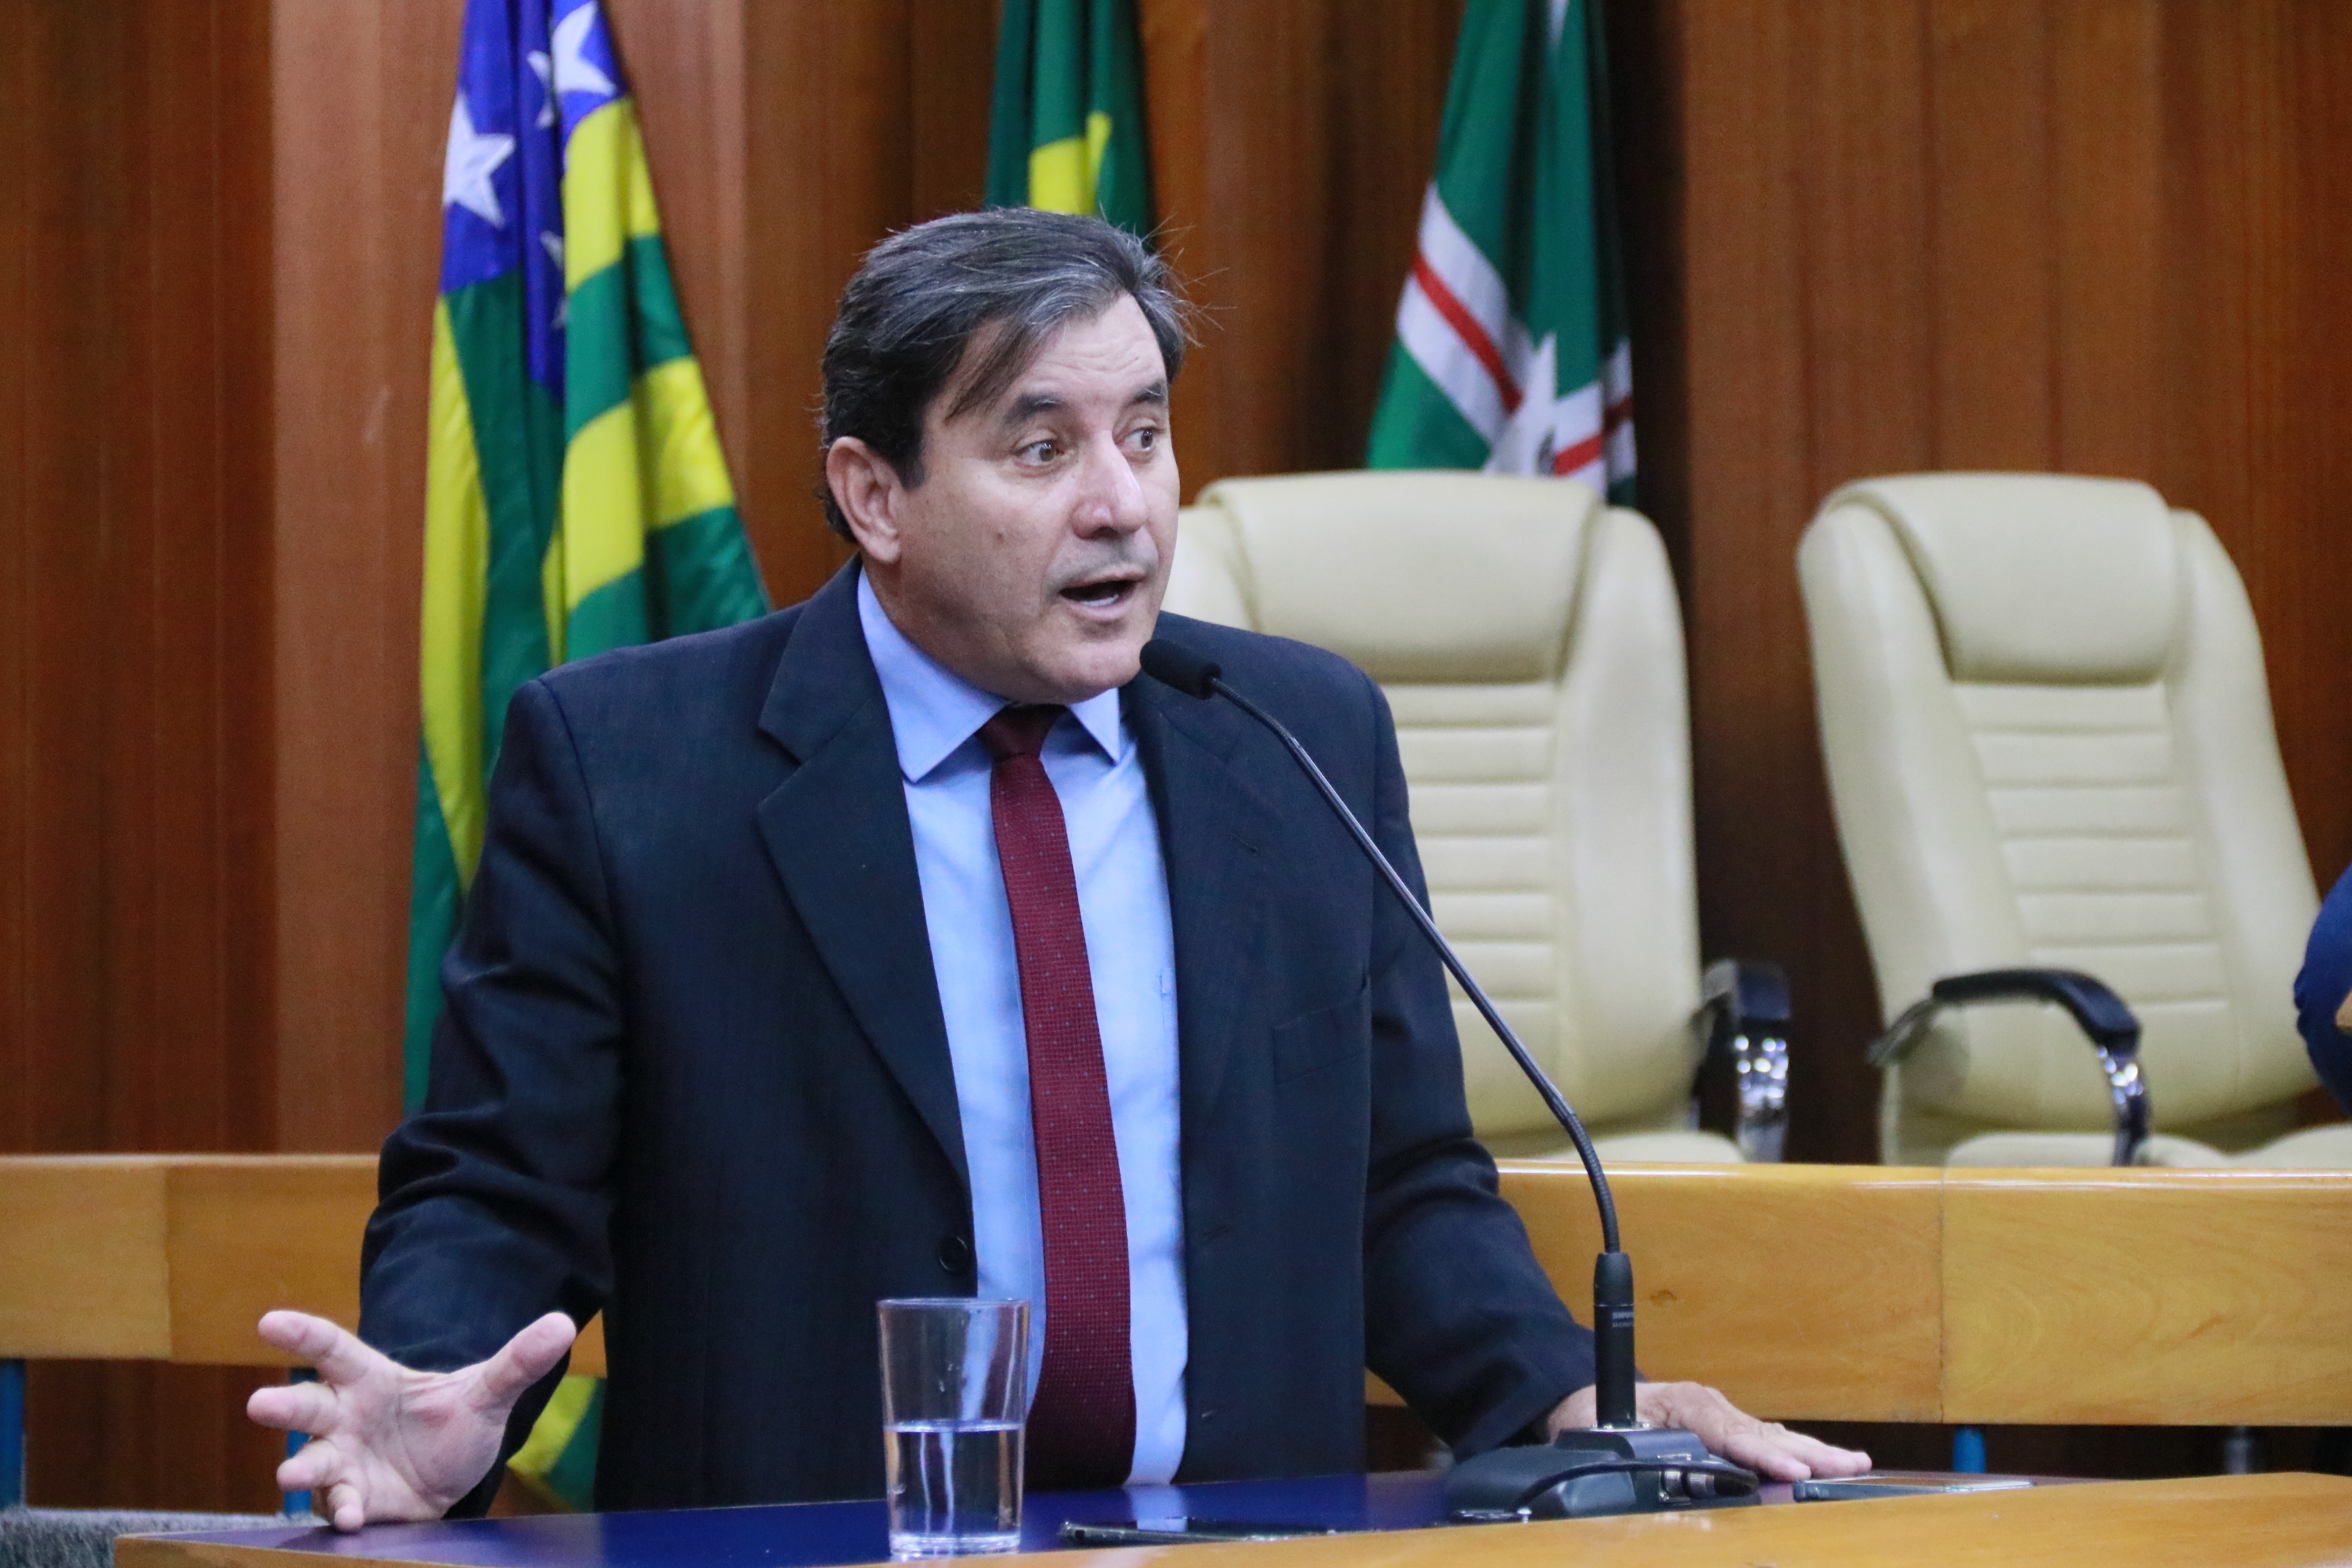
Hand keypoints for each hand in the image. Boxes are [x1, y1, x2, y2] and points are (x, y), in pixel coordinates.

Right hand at [245, 1309, 576, 1530]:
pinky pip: (340, 1504)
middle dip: (283, 1405)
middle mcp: (345, 1418)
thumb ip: (517, 1361)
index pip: (332, 1350)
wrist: (452, 1477)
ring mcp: (343, 1462)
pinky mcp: (353, 1499)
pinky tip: (353, 1518)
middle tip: (261, 1403)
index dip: (302, 1334)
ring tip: (290, 1473)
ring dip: (299, 1467)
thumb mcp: (488, 1393)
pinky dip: (344, 1511)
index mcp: (370, 1380)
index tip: (269, 1322)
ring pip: (311, 1460)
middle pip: (307, 1405)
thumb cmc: (451, 1426)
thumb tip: (564, 1323)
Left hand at [1546, 1381, 1870, 1481]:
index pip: (1730, 1432)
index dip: (1762, 1454)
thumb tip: (1667, 1469)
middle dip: (1808, 1451)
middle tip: (1850, 1466)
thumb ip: (1637, 1451)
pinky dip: (1797, 1452)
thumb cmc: (1594, 1418)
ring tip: (1854, 1464)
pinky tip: (1824, 1463)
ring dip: (1813, 1452)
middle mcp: (1708, 1407)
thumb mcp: (1604, 1433)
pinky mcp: (1723, 1430)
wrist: (1585, 1404)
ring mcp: (1719, 1417)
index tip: (1792, 1471)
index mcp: (1683, 1403)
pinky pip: (1764, 1441)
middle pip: (1763, 1433)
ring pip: (1771, 1436)